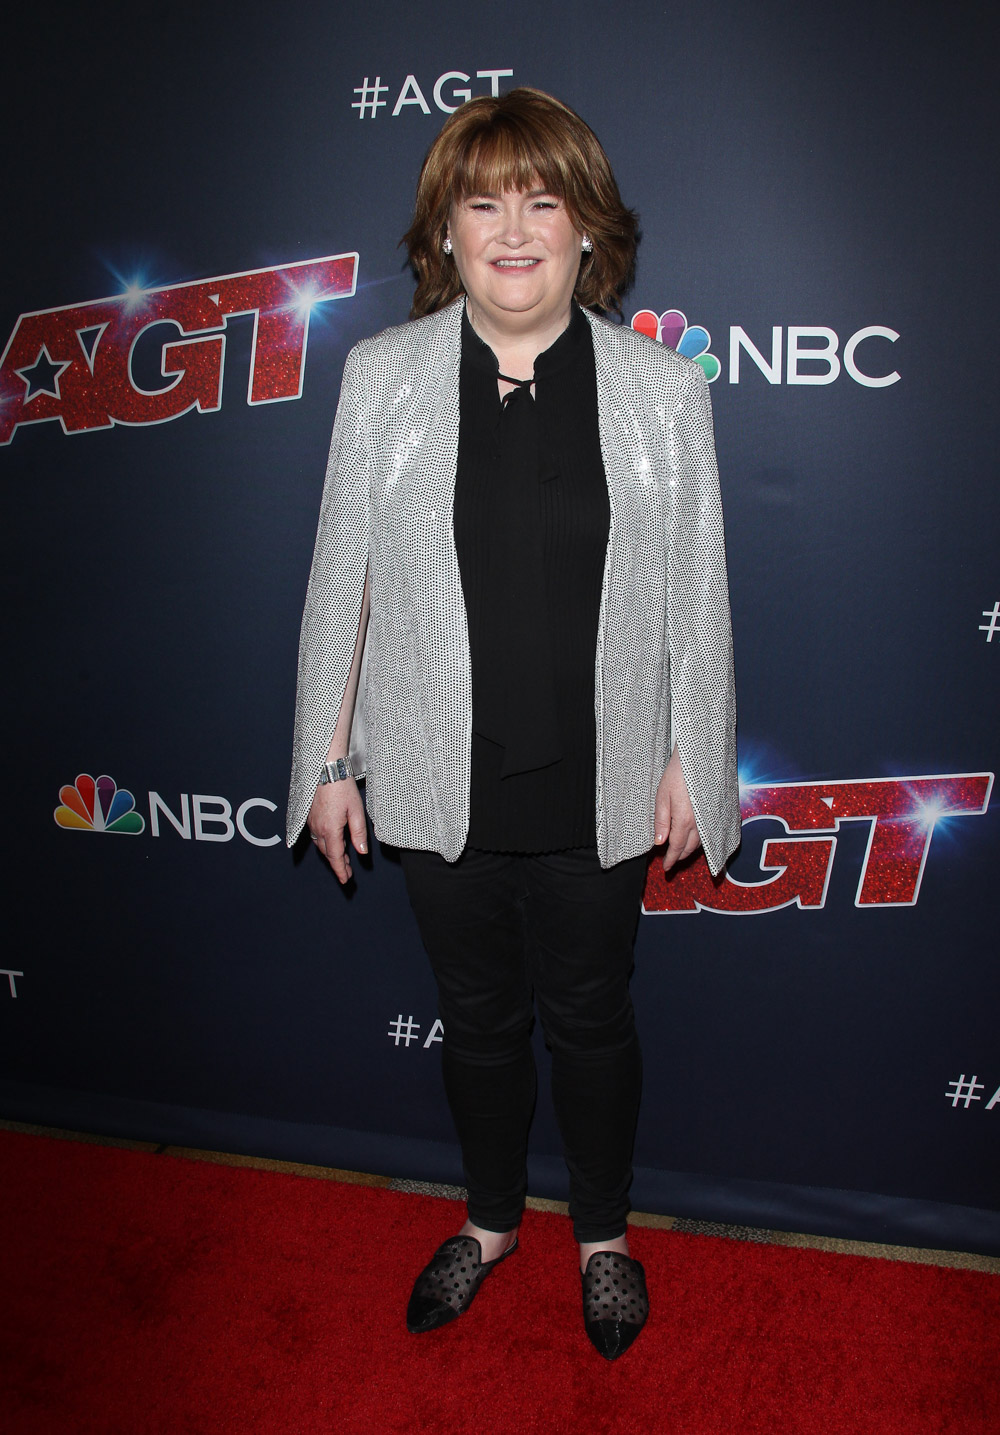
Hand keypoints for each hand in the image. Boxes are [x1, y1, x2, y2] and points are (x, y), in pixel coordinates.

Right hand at [306, 776, 367, 883]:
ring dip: (331, 853)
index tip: (345, 880)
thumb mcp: (356, 811)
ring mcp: (311, 822)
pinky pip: (316, 835)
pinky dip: (325, 843)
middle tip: (347, 872)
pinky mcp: (310, 816)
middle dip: (337, 864)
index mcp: (330, 829)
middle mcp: (317, 828)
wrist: (327, 769)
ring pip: (320, 845)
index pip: (335, 857)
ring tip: (343, 858)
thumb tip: (361, 852)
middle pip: (327, 853)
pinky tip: (333, 841)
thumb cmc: (342, 787)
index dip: (340, 871)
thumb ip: (359, 833)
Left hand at [654, 747, 701, 871]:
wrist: (699, 756)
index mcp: (684, 820)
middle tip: (671, 861)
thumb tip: (660, 842)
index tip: (665, 868)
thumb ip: (661, 821)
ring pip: (702, 842)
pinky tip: (697, 837)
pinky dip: (703, 839)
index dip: (671, 859)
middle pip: (691, 847)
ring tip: (682, 850)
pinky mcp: (719, 811)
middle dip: (680, 856)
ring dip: (692, 849)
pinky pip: (711, 832)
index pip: (677, 847)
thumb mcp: (662, 796)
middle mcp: (701, 822)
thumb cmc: (678, 773)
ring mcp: (711, 817)